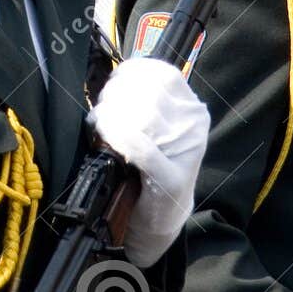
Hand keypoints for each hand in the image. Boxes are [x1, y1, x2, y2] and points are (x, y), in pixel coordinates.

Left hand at [89, 56, 209, 267]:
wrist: (160, 218)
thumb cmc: (150, 168)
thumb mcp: (151, 128)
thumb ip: (140, 102)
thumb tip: (111, 79)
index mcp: (191, 108)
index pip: (162, 74)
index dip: (132, 73)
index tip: (113, 83)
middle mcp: (193, 126)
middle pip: (149, 92)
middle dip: (116, 96)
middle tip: (101, 110)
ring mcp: (186, 152)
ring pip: (145, 116)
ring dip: (112, 115)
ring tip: (99, 125)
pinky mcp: (171, 178)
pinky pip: (140, 146)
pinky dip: (117, 135)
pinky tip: (105, 136)